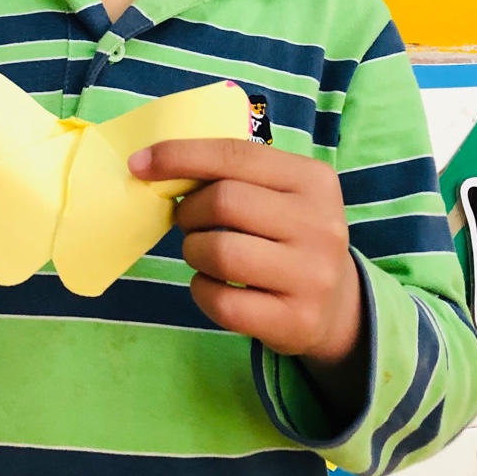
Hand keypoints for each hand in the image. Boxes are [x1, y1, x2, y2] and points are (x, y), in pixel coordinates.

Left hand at [129, 139, 362, 364]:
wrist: (336, 306)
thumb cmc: (289, 236)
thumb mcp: (279, 193)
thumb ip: (232, 174)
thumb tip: (154, 166)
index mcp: (314, 180)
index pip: (235, 155)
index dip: (180, 155)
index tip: (139, 164)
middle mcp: (320, 225)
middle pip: (224, 202)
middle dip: (189, 211)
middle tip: (189, 221)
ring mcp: (312, 276)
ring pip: (219, 252)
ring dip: (194, 251)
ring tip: (203, 253)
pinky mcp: (295, 320)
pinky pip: (222, 301)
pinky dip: (201, 290)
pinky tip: (212, 285)